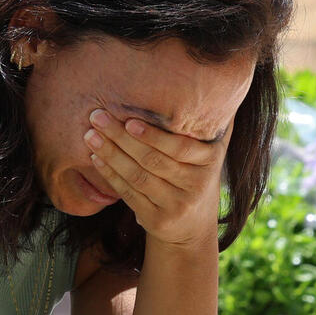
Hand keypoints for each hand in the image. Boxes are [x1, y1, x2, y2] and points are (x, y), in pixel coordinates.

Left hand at [83, 110, 224, 250]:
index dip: (153, 135)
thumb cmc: (195, 178)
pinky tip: (95, 158)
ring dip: (110, 154)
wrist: (192, 228)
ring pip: (137, 177)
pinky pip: (129, 194)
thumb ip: (216, 125)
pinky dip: (110, 175)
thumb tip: (225, 86)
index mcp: (210, 162)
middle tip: (97, 117)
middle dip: (121, 138)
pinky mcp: (157, 220)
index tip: (129, 120)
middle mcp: (196, 185)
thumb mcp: (211, 154)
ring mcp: (176, 205)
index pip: (179, 147)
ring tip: (90, 135)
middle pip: (153, 160)